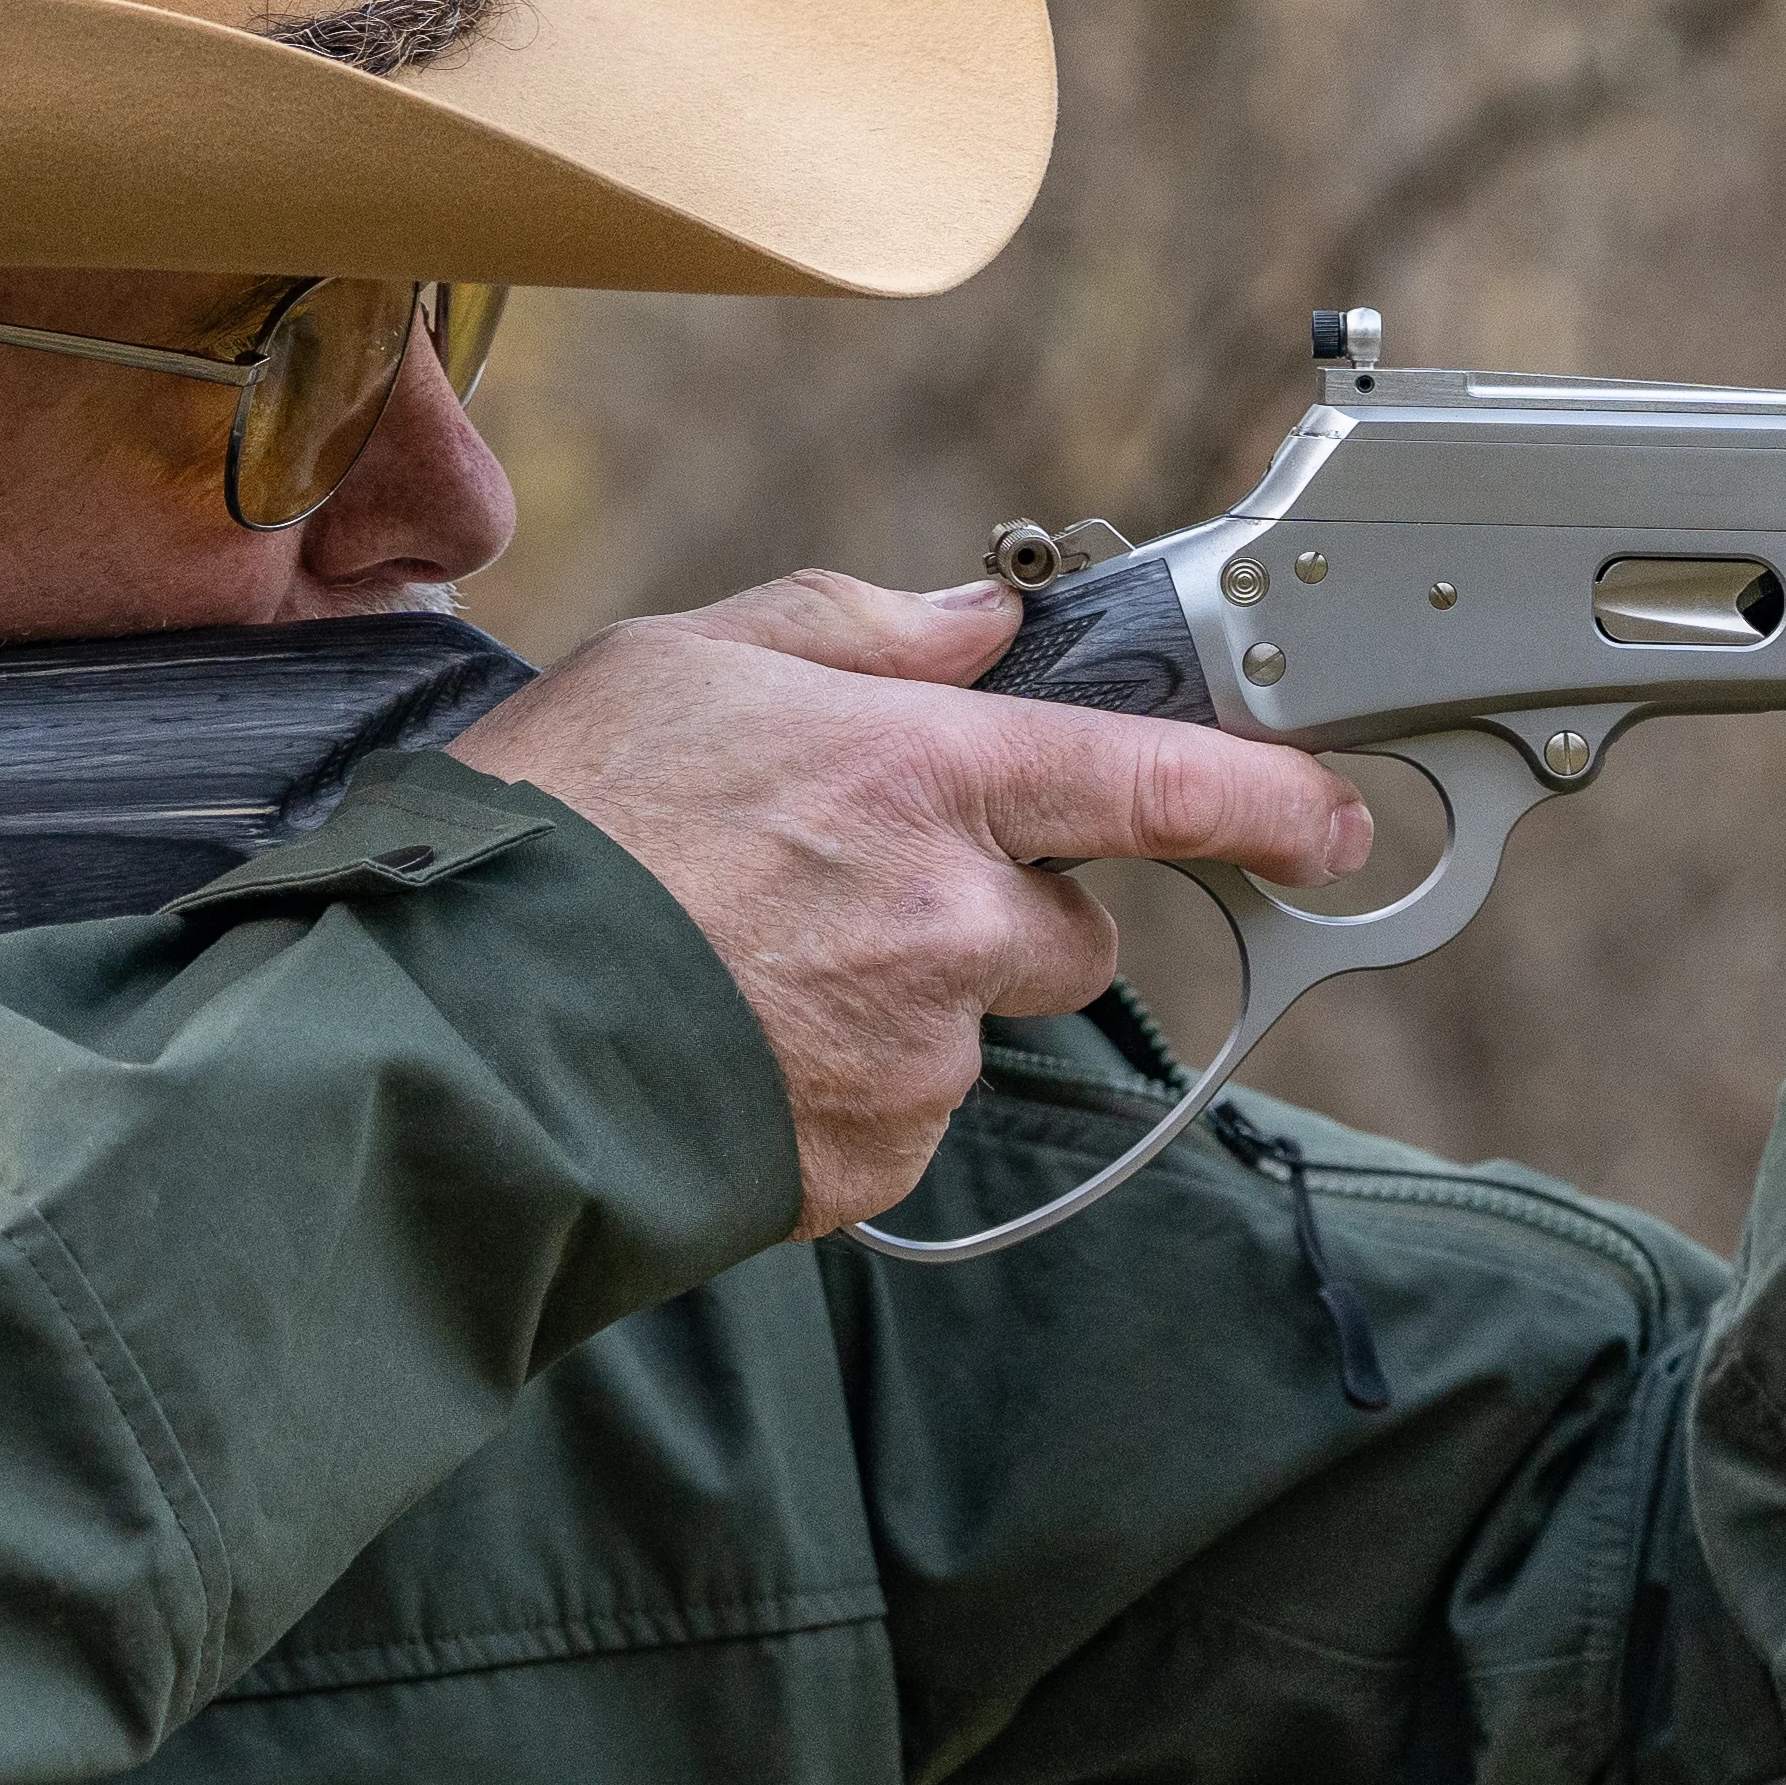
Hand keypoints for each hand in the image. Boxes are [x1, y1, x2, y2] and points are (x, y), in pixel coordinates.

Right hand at [455, 575, 1370, 1234]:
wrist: (451, 1040)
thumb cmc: (553, 833)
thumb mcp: (685, 663)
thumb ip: (858, 633)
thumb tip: (979, 620)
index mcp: (924, 776)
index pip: (1154, 780)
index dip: (1268, 798)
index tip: (1335, 817)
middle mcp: (947, 921)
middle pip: (1069, 931)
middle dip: (1005, 915)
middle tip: (854, 891)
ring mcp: (915, 1056)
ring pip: (974, 1026)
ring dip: (907, 1003)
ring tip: (750, 969)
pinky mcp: (870, 1164)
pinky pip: (899, 1117)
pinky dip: (841, 1089)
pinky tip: (734, 1044)